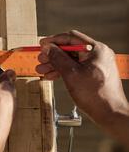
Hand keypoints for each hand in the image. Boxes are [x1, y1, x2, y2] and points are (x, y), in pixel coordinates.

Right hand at [36, 30, 128, 144]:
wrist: (109, 113)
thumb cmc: (96, 95)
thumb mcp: (71, 74)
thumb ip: (58, 58)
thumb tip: (48, 48)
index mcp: (96, 50)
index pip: (71, 38)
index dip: (54, 41)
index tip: (42, 44)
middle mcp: (98, 55)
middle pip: (70, 49)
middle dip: (53, 55)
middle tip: (41, 60)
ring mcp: (97, 64)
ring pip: (72, 59)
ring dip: (56, 64)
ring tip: (43, 70)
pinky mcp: (95, 74)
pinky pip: (76, 68)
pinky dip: (64, 71)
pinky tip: (53, 76)